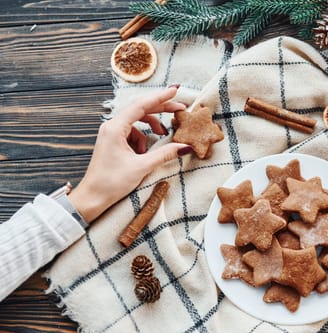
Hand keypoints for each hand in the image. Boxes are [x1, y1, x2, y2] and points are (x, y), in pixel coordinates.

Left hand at [69, 86, 191, 223]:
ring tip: (162, 137)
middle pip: (141, 110)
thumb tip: (185, 147)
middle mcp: (112, 126)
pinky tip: (145, 153)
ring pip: (138, 123)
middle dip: (161, 110)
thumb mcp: (141, 167)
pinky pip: (134, 134)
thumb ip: (164, 154)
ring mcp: (112, 134)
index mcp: (115, 128)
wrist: (92, 198)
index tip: (176, 90)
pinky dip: (144, 140)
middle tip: (181, 110)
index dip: (161, 97)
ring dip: (152, 128)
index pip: (141, 105)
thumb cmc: (111, 182)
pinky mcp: (114, 142)